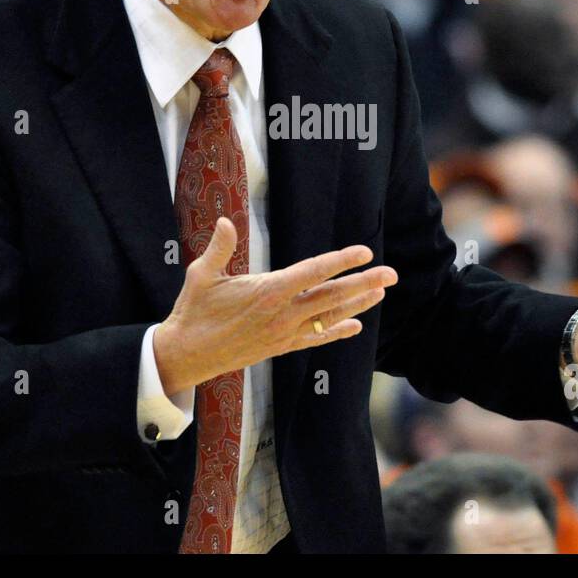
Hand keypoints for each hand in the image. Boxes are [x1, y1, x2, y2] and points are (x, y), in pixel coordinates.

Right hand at [153, 217, 397, 393]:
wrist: (186, 356)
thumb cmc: (193, 312)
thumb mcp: (201, 275)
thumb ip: (219, 248)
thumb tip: (224, 221)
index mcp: (267, 292)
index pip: (313, 272)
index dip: (341, 261)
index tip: (364, 252)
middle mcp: (282, 314)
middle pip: (332, 296)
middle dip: (363, 284)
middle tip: (392, 274)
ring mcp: (283, 333)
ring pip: (329, 317)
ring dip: (357, 304)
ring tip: (381, 293)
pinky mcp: (280, 347)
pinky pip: (315, 338)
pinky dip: (337, 332)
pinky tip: (356, 325)